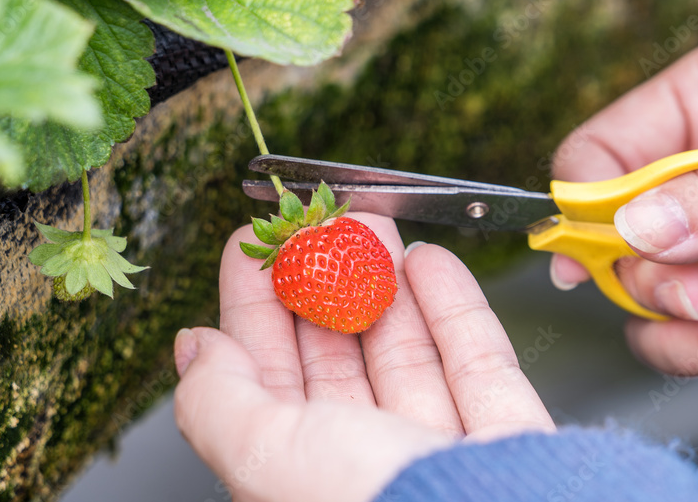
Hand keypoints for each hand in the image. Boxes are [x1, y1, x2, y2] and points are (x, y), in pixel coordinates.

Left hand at [173, 214, 553, 501]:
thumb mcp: (268, 455)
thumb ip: (221, 398)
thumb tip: (195, 349)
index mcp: (300, 471)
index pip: (267, 376)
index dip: (256, 306)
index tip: (254, 247)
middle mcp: (366, 463)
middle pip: (338, 357)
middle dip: (324, 282)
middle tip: (320, 224)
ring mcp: (437, 447)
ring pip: (406, 352)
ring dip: (387, 282)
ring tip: (374, 225)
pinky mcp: (502, 433)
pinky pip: (476, 360)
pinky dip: (454, 306)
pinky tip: (432, 262)